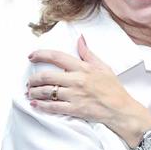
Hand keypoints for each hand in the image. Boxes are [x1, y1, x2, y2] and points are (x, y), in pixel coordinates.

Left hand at [27, 36, 150, 141]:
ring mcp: (74, 96)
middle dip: (33, 79)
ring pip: (47, 92)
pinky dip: (41, 106)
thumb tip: (80, 39)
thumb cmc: (113, 88)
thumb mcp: (103, 67)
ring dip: (34, 92)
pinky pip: (53, 107)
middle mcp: (77, 80)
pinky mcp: (74, 109)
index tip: (32, 56)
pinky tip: (35, 105)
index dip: (41, 55)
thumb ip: (88, 54)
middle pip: (47, 76)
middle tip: (29, 81)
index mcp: (83, 68)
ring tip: (30, 93)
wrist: (121, 109)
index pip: (57, 57)